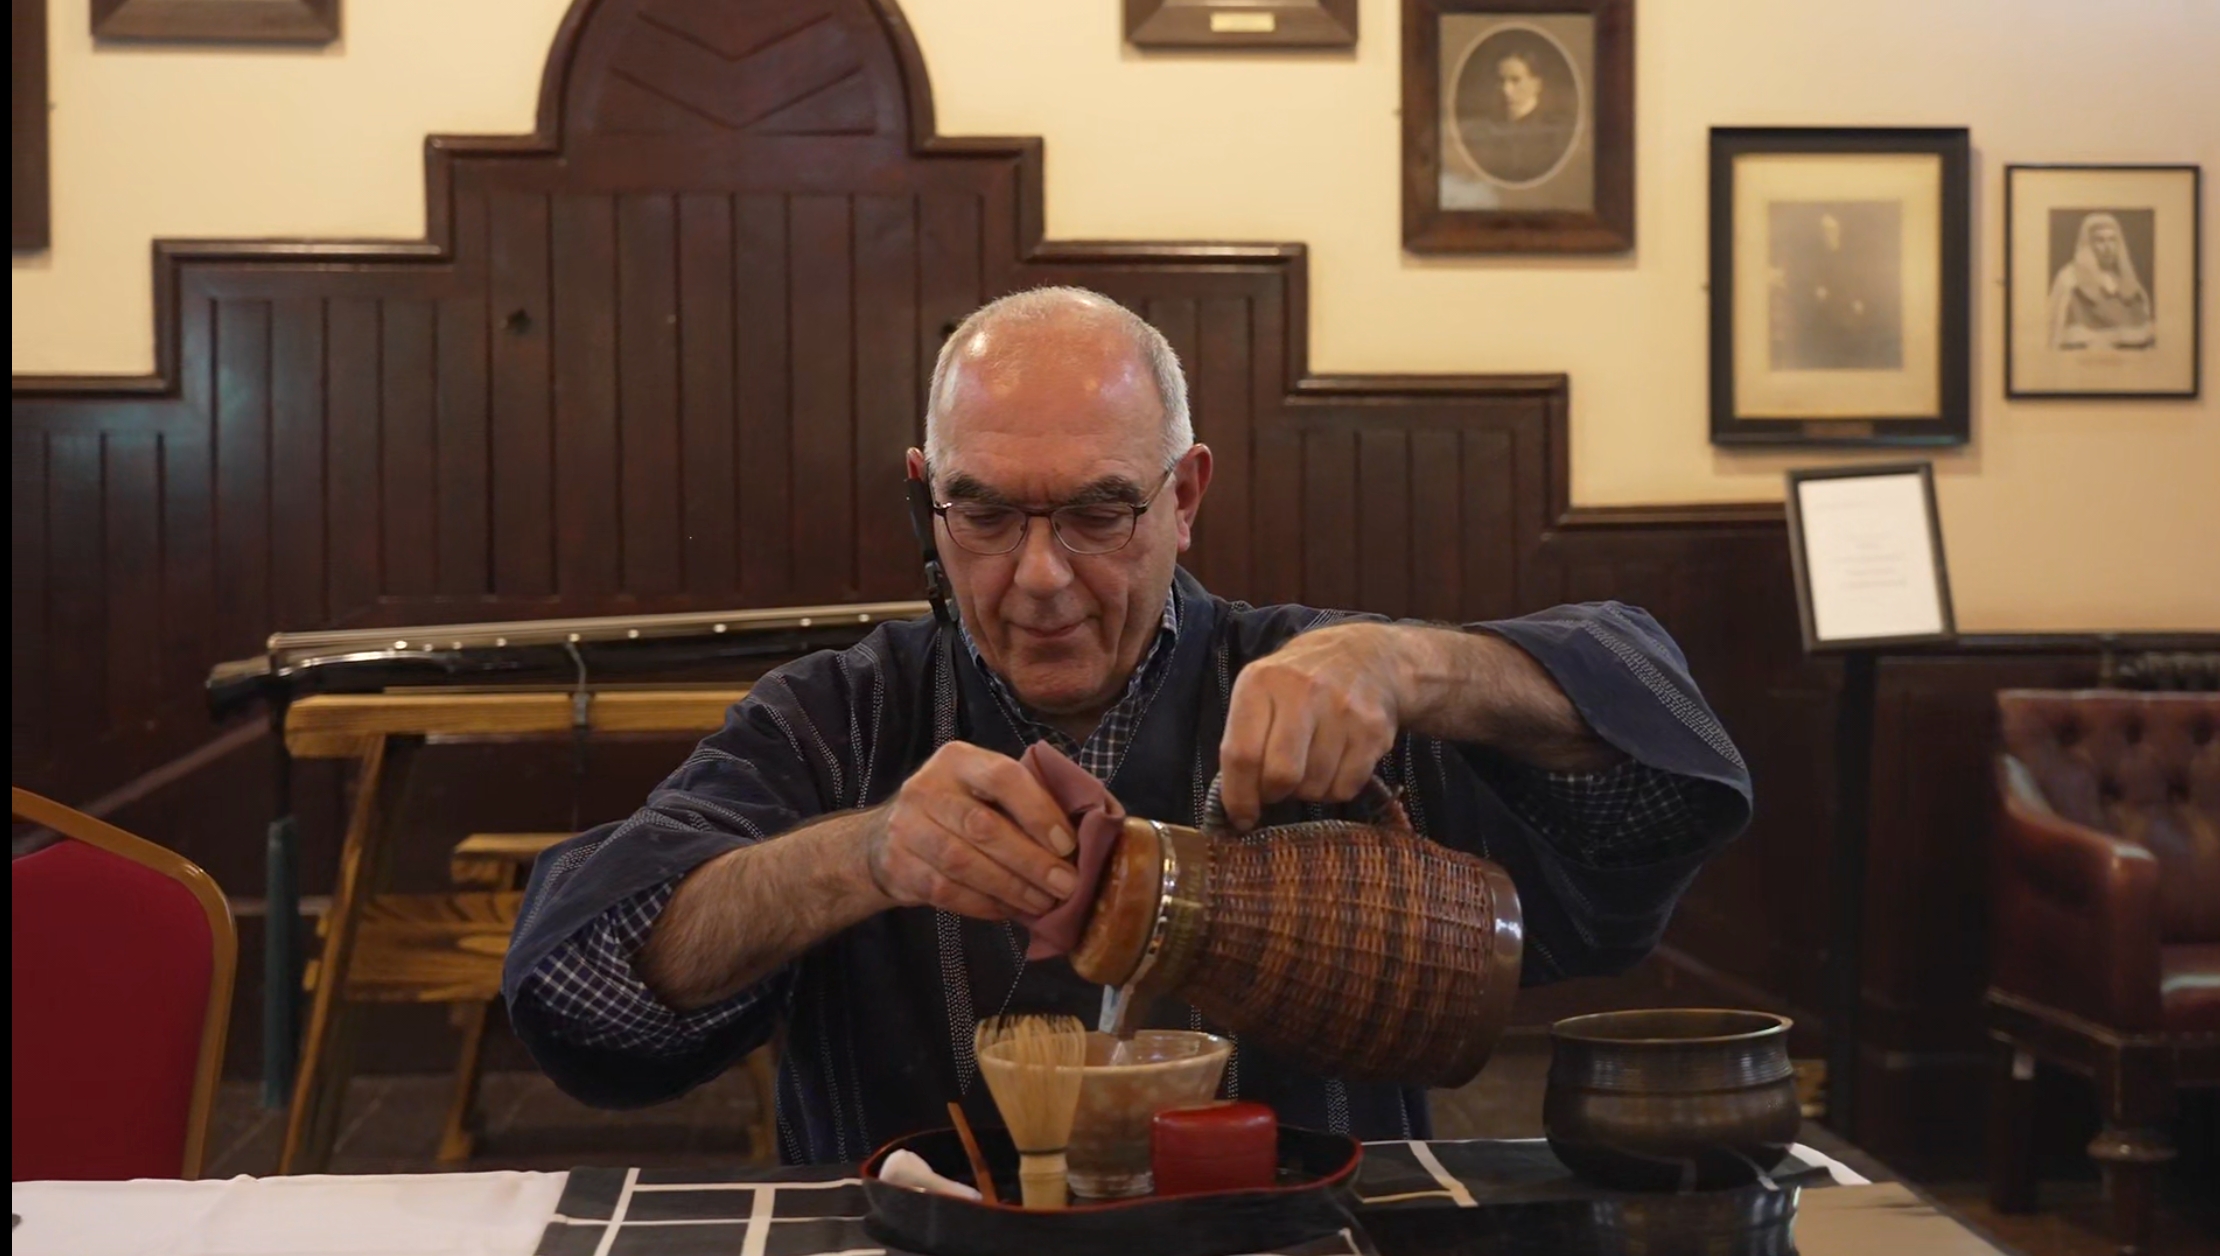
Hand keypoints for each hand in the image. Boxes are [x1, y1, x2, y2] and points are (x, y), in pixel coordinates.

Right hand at [865, 741, 1080, 919]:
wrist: (885, 838)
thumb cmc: (956, 810)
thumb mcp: (982, 790)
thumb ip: (1022, 801)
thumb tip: (1082, 837)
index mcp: (958, 760)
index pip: (1003, 777)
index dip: (1039, 811)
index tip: (1067, 845)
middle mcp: (927, 788)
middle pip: (983, 826)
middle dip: (1031, 861)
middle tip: (1065, 884)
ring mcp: (907, 828)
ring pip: (964, 864)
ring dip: (1012, 888)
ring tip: (1043, 902)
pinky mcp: (898, 866)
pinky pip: (948, 892)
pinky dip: (985, 905)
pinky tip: (1010, 909)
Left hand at [1217, 623, 1408, 831]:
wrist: (1366, 656)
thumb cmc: (1298, 684)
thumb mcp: (1260, 692)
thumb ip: (1243, 740)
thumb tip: (1237, 804)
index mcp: (1262, 682)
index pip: (1241, 754)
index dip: (1238, 796)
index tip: (1241, 817)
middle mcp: (1303, 692)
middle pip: (1281, 776)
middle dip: (1274, 793)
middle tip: (1276, 787)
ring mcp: (1343, 711)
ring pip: (1314, 786)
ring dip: (1306, 790)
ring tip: (1308, 766)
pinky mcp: (1373, 731)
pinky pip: (1346, 787)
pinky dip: (1334, 788)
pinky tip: (1333, 764)